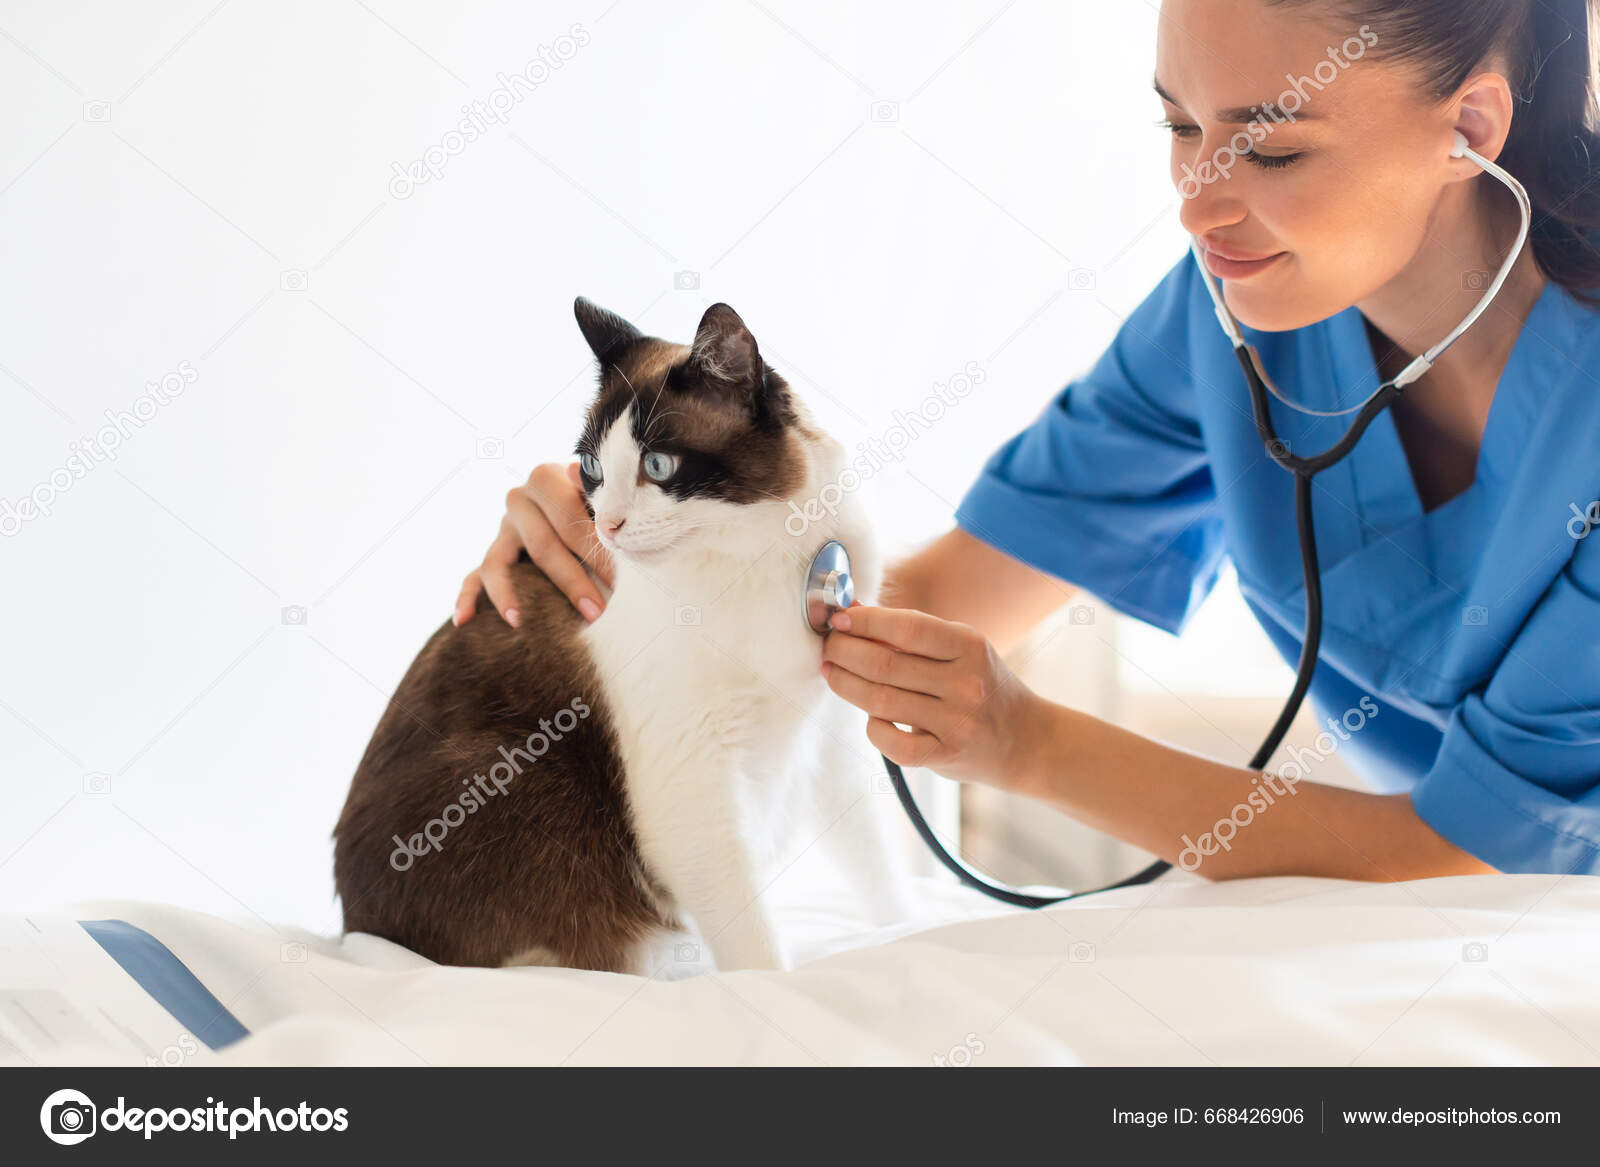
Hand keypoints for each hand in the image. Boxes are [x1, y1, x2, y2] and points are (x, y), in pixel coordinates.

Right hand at [454, 462, 613, 627]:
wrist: (579, 500)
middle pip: (540, 544)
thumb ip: (601, 493)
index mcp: (545, 478)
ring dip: (508, 595)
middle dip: (571, 580)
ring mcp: (502, 530)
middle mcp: (518, 500)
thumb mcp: (602, 492)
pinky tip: (464, 622)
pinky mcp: (493, 554)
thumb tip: (593, 492)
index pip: (567, 514)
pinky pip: (472, 577)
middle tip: (596, 611)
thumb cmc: (599, 501)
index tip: (619, 578)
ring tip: (521, 622)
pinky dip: (466, 599)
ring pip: (498, 563)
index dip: (594, 547)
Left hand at [819, 603, 1049, 792]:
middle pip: (884, 664)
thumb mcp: (959, 650)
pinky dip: (871, 726)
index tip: (838, 618)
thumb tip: (852, 610)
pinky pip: (890, 742)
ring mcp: (957, 722)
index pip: (907, 628)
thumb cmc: (982, 685)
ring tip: (832, 672)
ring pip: (880, 701)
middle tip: (828, 646)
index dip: (865, 621)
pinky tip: (868, 715)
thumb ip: (910, 632)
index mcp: (970, 646)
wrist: (1025, 740)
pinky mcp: (945, 756)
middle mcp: (966, 683)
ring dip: (845, 684)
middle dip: (844, 651)